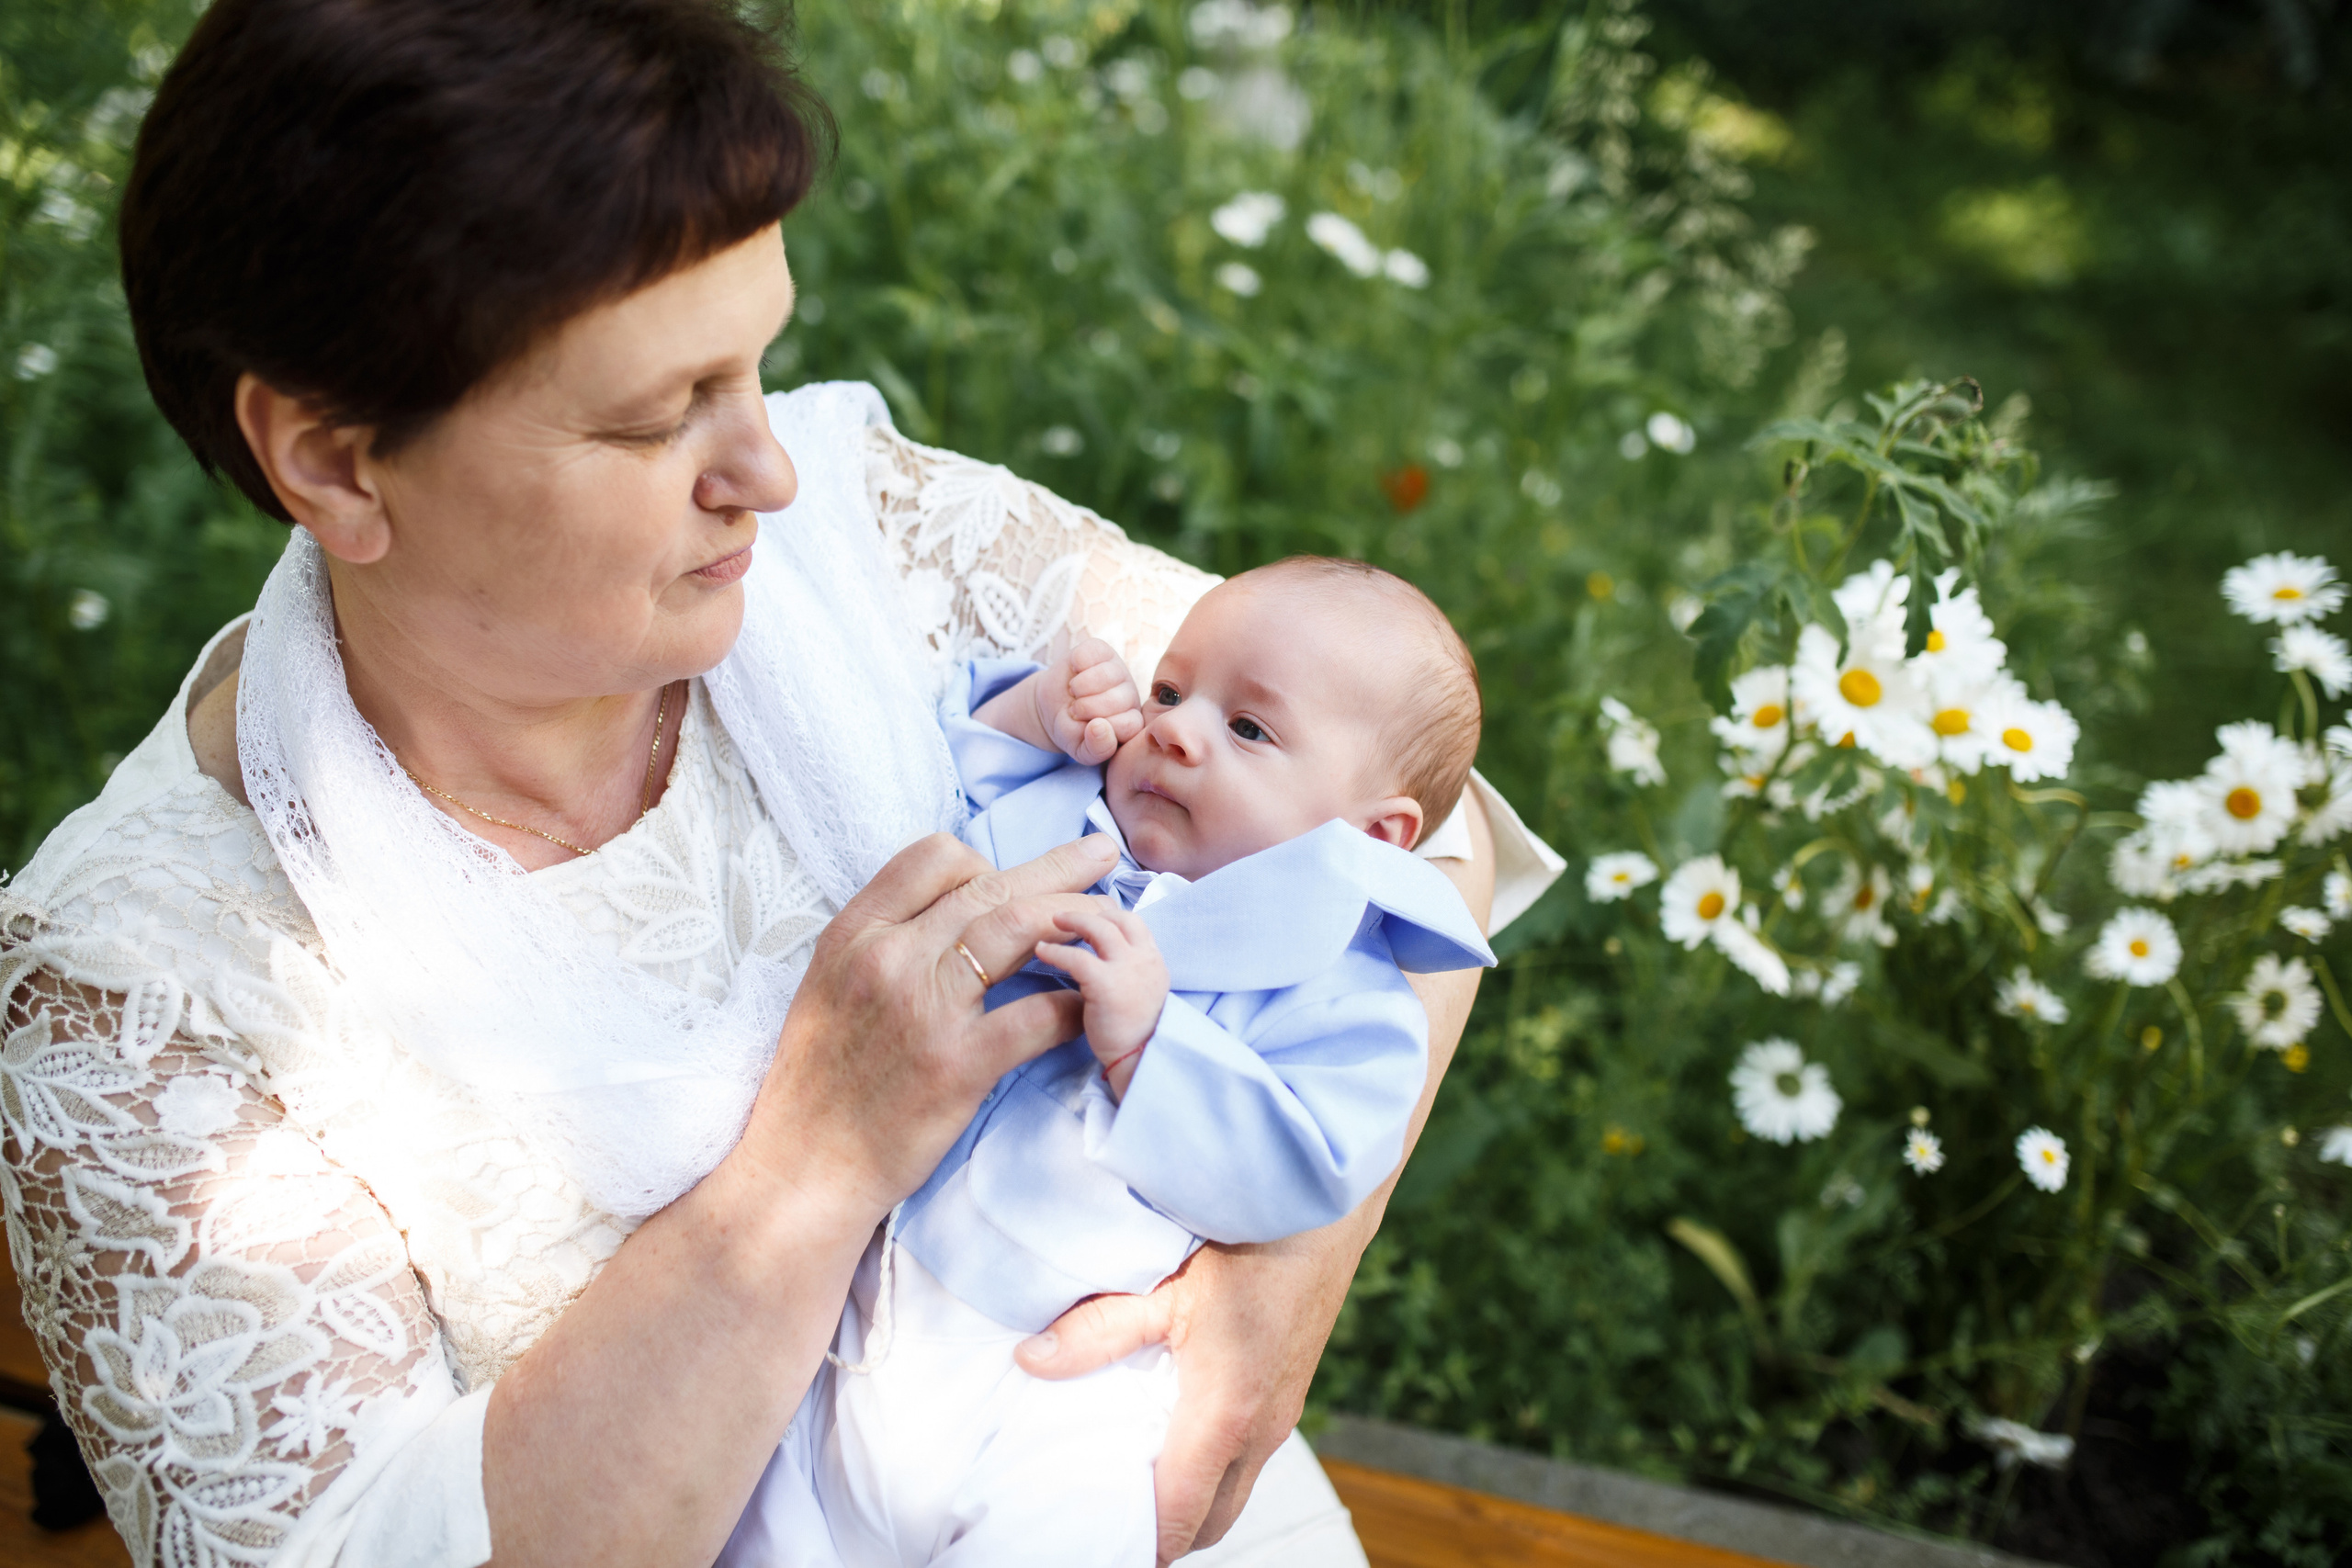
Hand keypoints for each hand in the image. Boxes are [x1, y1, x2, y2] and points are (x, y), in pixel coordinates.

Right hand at [735, 832, 1119, 1215]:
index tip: (1012, 877)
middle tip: (1100, 854)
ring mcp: (925, 1008)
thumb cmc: (818, 1084)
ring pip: (1017, 927)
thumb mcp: (828, 987)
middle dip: (1056, 866)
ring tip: (1112, 916)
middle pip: (989, 885)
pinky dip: (1074, 1001)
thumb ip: (882, 944)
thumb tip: (947, 913)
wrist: (802, 1167)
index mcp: (854, 934)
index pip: (932, 857)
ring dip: (1075, 916)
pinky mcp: (958, 1065)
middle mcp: (889, 957)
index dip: (984, 859)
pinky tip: (1090, 1002)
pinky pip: (1035, 1014)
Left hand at [1014, 1225, 1364, 1563]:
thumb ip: (1096, 1329)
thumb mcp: (1162, 1283)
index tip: (1097, 1538)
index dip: (1140, 1539)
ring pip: (1234, 1491)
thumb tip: (1031, 1360)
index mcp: (1226, 1413)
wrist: (1322, 1210)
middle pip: (1213, 1522)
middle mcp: (1262, 1430)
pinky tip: (1173, 1432)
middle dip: (1166, 1534)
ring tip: (1135, 1476)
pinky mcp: (1288, 1397)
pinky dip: (1212, 1469)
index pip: (1181, 1516)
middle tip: (1110, 1515)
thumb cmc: (1250, 1239)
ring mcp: (1282, 1416)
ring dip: (1192, 1501)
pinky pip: (1248, 1460)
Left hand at [1032, 901, 1168, 1098]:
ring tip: (1051, 922)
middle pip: (1117, 917)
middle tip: (1061, 913)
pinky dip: (1056, 951)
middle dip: (1088, 910)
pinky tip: (1042, 951)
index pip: (1132, 922)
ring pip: (1099, 928)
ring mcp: (1129, 970)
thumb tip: (1099, 956)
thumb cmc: (1133, 1033)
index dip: (1107, 914)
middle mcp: (1145, 959)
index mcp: (1153, 960)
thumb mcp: (1139, 992)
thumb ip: (1125, 970)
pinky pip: (1077, 958)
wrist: (1139, 1061)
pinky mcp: (1108, 985)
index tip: (1086, 915)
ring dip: (1072, 919)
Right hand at [1035, 636, 1144, 763]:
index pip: (1128, 725)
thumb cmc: (1072, 731)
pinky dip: (1074, 666)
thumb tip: (1098, 727)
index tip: (1086, 730)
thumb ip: (1095, 749)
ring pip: (1104, 676)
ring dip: (1079, 688)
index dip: (1099, 730)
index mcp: (1132, 722)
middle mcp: (1130, 695)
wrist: (1052, 707)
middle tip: (1076, 711)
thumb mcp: (1081, 750)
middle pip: (1115, 700)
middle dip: (1085, 708)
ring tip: (1075, 694)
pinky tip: (1074, 674)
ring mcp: (1117, 670)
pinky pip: (1088, 655)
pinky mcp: (1100, 650)